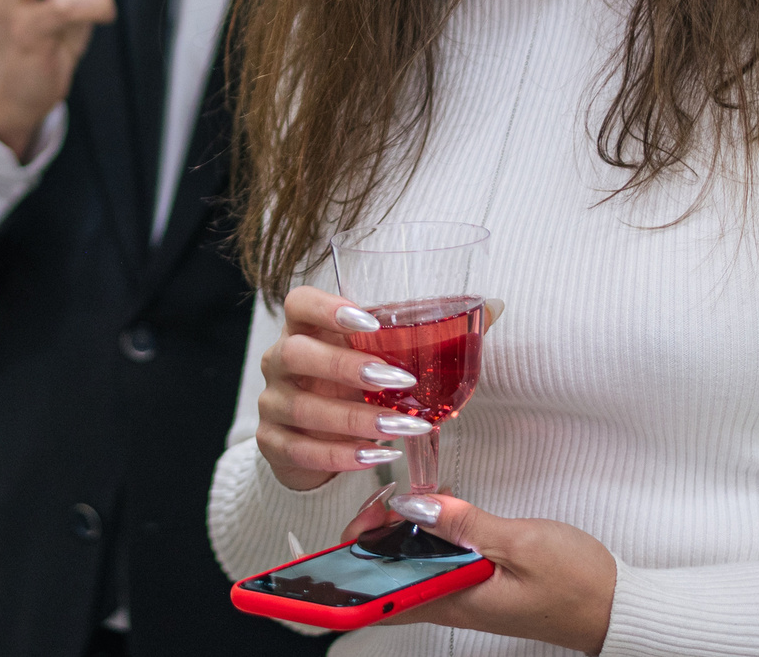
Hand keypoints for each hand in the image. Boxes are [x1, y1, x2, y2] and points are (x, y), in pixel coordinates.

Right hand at [254, 285, 435, 491]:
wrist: (310, 439)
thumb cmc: (346, 387)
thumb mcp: (369, 359)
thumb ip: (412, 340)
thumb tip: (488, 314)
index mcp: (301, 329)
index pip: (299, 303)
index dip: (328, 308)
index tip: (370, 322)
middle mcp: (278, 361)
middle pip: (295, 353)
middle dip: (346, 366)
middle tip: (395, 379)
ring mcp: (271, 402)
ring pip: (302, 407)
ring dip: (354, 418)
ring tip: (399, 426)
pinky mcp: (271, 442)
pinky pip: (301, 449)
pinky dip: (341, 455)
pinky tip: (376, 456)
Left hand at [337, 490, 616, 652]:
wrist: (616, 607)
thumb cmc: (578, 585)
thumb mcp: (521, 544)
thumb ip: (466, 524)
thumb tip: (417, 506)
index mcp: (456, 601)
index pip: (383, 600)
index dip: (353, 570)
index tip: (352, 533)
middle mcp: (453, 604)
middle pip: (388, 582)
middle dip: (370, 542)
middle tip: (381, 502)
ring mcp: (464, 596)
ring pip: (410, 571)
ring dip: (395, 540)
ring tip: (397, 503)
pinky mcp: (478, 586)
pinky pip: (435, 567)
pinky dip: (422, 542)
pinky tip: (426, 519)